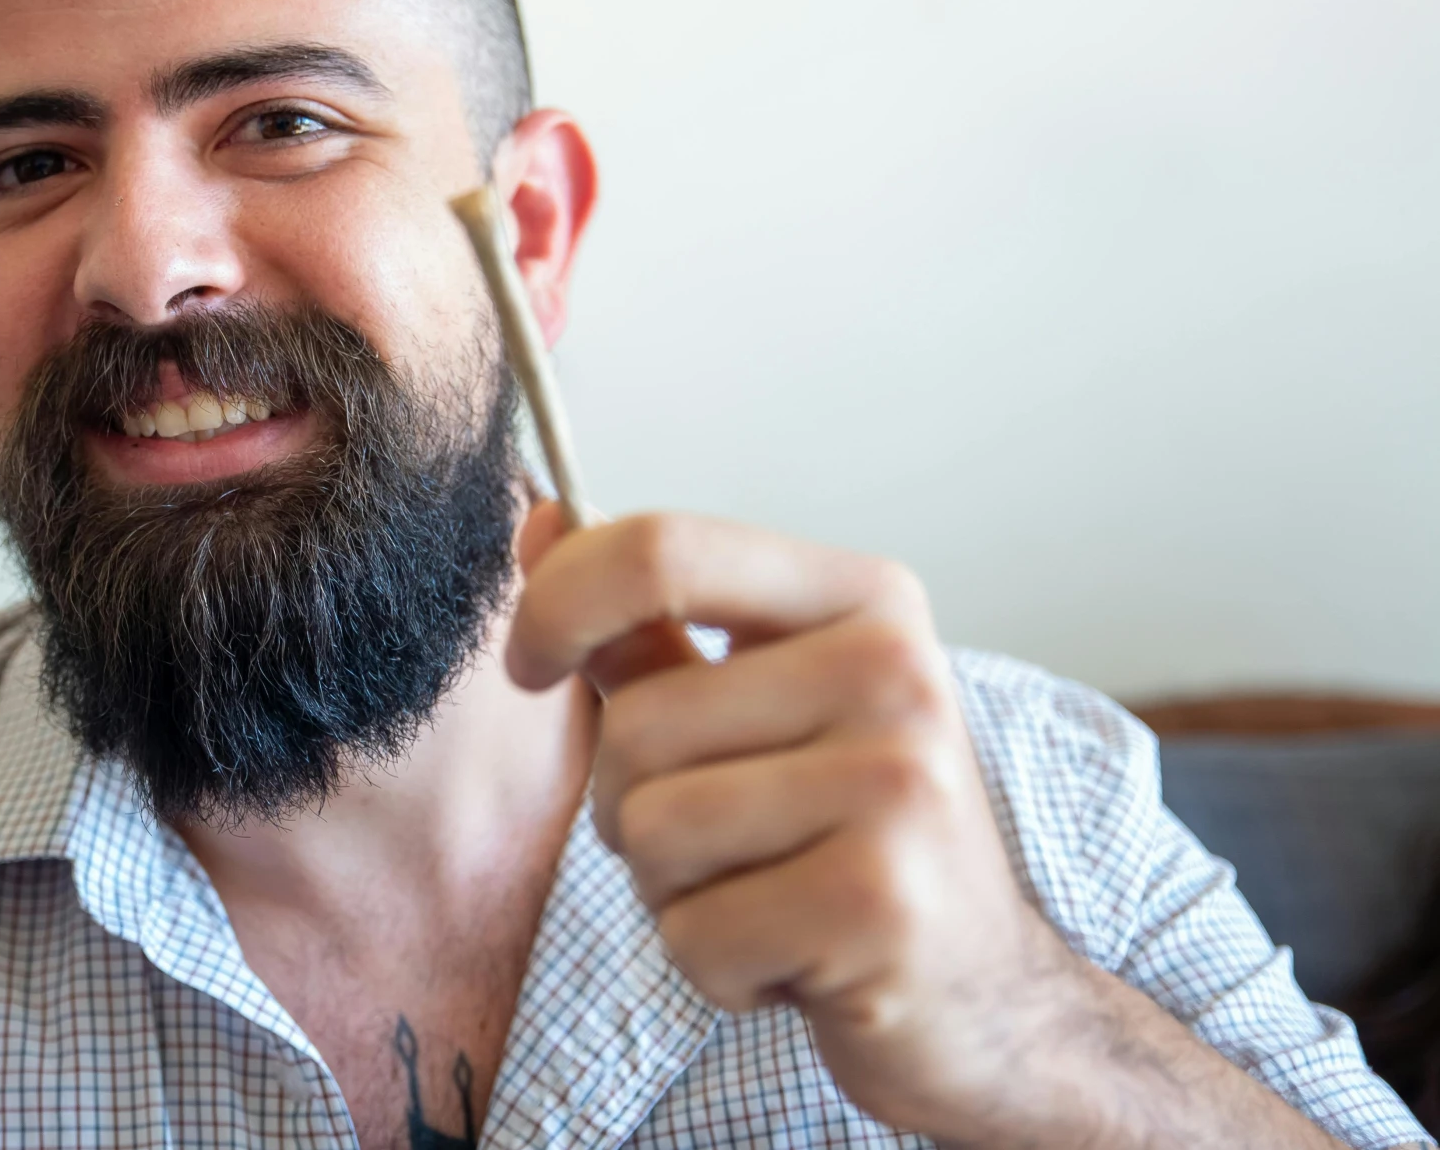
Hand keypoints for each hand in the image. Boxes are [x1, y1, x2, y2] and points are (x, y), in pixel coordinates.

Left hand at [507, 504, 1100, 1138]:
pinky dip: (715, 966)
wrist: (987, 996)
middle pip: (635, 724)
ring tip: (767, 893)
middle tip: (736, 842)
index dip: (557, 603)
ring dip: (674, 892)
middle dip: (636, 804)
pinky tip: (796, 959)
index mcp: (862, 600)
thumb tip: (543, 519)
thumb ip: (645, 624)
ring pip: (649, 829)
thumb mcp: (756, 707)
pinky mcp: (880, 904)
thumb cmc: (850, 837)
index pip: (661, 552)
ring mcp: (899, 786)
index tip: (529, 662)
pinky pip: (693, 932)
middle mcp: (895, 671)